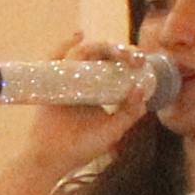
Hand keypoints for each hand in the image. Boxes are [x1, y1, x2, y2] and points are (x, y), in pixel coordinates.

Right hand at [5, 45, 149, 180]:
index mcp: (100, 91)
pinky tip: (79, 36)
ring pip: (84, 53)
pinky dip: (65, 45)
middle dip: (120, 52)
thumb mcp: (113, 130)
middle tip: (134, 58)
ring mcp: (67, 80)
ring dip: (102, 47)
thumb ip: (130, 113)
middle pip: (102, 56)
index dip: (130, 60)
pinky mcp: (52, 82)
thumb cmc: (81, 147)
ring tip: (117, 52)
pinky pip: (56, 58)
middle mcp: (85, 81)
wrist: (53, 158)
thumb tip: (142, 88)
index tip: (143, 63)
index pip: (117, 68)